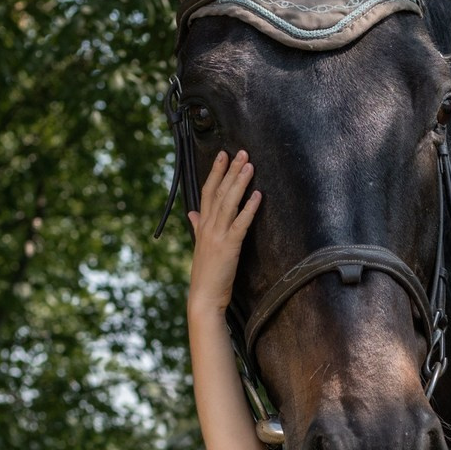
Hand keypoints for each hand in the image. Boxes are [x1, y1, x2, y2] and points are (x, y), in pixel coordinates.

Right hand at [188, 150, 261, 315]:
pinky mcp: (229, 247)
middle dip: (230, 170)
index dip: (216, 172)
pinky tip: (258, 195)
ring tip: (250, 166)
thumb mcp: (200, 247)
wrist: (204, 297)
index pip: (207, 192)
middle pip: (219, 192)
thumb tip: (192, 213)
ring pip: (228, 202)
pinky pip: (240, 223)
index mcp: (202, 226)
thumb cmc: (206, 275)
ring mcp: (217, 236)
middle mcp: (208, 226)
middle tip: (242, 152)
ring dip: (240, 182)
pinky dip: (249, 208)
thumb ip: (197, 227)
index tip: (223, 155)